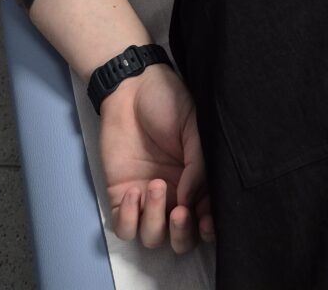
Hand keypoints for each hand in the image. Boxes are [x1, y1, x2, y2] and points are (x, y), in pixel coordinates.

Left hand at [98, 63, 213, 252]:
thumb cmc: (169, 102)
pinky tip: (135, 191)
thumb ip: (198, 165)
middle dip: (181, 234)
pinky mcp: (120, 195)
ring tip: (156, 185)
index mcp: (197, 182)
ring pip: (152, 237)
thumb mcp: (195, 127)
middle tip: (180, 211)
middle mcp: (175, 196)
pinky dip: (130, 218)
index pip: (206, 218)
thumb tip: (191, 203)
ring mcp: (147, 198)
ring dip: (156, 221)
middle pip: (179, 239)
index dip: (207, 227)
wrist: (132, 88)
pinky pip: (124, 226)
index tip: (205, 219)